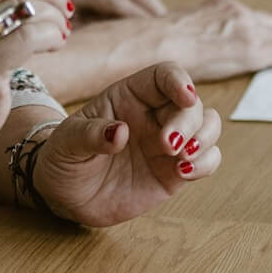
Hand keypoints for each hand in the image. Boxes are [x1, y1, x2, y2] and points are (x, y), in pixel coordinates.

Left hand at [33, 63, 219, 226]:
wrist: (65, 196)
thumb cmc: (63, 159)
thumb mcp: (66, 144)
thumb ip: (90, 136)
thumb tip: (119, 132)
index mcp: (128, 97)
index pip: (163, 76)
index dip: (179, 81)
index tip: (186, 97)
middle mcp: (153, 115)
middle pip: (191, 103)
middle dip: (188, 122)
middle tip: (168, 146)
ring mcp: (167, 143)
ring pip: (207, 126)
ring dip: (205, 139)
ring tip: (183, 160)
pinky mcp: (174, 172)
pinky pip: (206, 160)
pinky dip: (206, 164)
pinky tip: (183, 173)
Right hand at [153, 0, 271, 79]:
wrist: (162, 43)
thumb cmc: (163, 40)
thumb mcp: (185, 25)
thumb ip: (201, 30)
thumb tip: (202, 40)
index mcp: (222, 5)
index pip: (253, 17)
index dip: (268, 26)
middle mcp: (239, 13)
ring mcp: (248, 30)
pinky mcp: (253, 50)